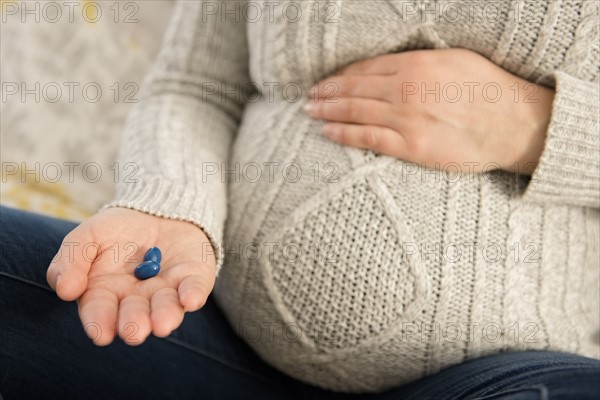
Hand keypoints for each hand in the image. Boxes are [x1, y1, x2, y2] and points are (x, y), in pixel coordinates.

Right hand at [46, 207, 215, 345]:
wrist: (156, 210)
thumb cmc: (116, 230)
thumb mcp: (86, 237)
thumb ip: (71, 260)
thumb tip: (65, 290)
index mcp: (106, 294)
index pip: (100, 312)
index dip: (100, 323)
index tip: (101, 333)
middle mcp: (138, 300)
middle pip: (135, 316)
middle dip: (134, 324)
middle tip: (134, 331)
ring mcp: (168, 291)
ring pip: (166, 308)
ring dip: (165, 316)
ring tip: (162, 324)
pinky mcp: (193, 278)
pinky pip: (194, 289)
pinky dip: (193, 295)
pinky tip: (191, 300)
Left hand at [304, 49, 554, 174]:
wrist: (515, 125)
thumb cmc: (490, 91)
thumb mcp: (455, 61)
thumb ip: (422, 62)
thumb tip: (397, 64)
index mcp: (416, 64)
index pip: (366, 68)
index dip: (342, 75)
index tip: (327, 80)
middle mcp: (406, 88)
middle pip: (354, 88)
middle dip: (327, 92)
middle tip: (309, 97)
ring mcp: (406, 117)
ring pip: (354, 111)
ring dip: (327, 111)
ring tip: (310, 112)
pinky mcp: (411, 145)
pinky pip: (367, 138)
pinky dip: (343, 134)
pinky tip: (327, 132)